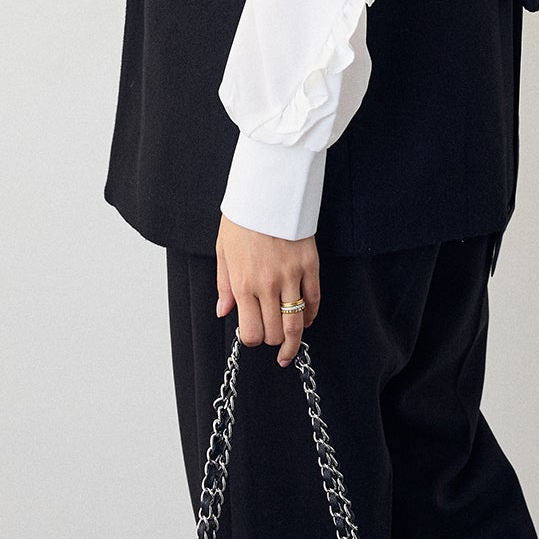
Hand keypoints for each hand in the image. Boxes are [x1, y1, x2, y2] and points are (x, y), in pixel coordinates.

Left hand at [215, 213, 319, 366]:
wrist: (267, 190)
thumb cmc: (243, 218)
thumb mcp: (223, 251)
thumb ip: (224, 286)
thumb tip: (223, 311)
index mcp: (243, 283)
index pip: (251, 332)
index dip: (252, 340)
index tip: (253, 334)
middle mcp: (268, 285)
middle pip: (275, 332)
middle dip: (272, 341)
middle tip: (271, 339)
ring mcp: (291, 276)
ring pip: (296, 323)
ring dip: (294, 340)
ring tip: (290, 348)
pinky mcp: (310, 265)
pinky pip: (314, 300)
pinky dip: (310, 315)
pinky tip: (306, 320)